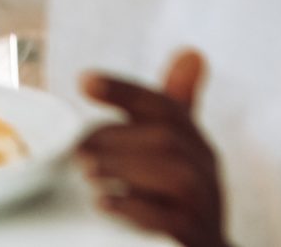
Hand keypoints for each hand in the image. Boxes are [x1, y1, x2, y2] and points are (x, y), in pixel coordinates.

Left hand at [79, 50, 228, 246]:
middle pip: (167, 139)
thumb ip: (169, 107)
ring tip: (85, 170)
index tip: (83, 80)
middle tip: (75, 146)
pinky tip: (103, 203)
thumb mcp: (174, 149)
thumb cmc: (179, 196)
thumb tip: (192, 52)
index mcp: (193, 143)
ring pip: (175, 176)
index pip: (164, 106)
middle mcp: (205, 170)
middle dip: (116, 137)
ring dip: (124, 167)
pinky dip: (137, 209)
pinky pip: (174, 220)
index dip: (125, 91)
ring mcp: (205, 205)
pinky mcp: (197, 237)